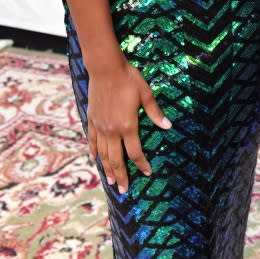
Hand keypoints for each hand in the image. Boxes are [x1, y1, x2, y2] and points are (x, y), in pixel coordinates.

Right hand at [86, 56, 170, 193]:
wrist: (105, 68)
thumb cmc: (129, 79)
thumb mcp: (146, 94)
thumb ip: (155, 112)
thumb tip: (168, 126)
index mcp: (128, 125)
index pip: (135, 152)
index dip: (141, 164)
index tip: (147, 172)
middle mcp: (112, 130)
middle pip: (116, 159)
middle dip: (121, 176)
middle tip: (123, 190)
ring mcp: (100, 126)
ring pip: (102, 154)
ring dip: (107, 168)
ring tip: (110, 181)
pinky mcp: (91, 120)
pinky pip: (91, 140)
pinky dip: (93, 151)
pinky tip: (94, 159)